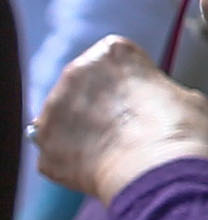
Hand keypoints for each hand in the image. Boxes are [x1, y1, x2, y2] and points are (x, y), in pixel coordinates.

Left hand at [32, 36, 207, 203]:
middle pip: (80, 89)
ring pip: (62, 120)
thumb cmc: (175, 126)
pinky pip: (55, 152)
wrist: (151, 166)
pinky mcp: (42, 147)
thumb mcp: (178, 92)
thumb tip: (150, 103)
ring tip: (109, 150)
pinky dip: (69, 161)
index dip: (125, 84)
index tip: (137, 100)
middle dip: (95, 107)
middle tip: (121, 127)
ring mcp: (51, 112)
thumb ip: (150, 90)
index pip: (110, 62)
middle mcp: (72, 75)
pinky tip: (94, 168)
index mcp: (109, 51)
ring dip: (78, 133)